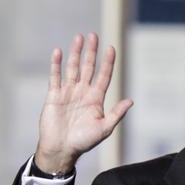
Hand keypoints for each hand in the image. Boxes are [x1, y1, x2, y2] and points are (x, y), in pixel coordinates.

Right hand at [35, 32, 132, 173]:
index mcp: (96, 99)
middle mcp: (83, 92)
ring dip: (76, 53)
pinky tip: (59, 51)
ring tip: (79, 38)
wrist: (62, 149)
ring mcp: (68, 92)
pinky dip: (57, 64)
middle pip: (88, 67)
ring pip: (73, 68)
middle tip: (93, 35)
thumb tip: (131, 101)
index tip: (111, 48)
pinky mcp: (54, 95)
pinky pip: (55, 76)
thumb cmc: (84, 141)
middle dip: (91, 52)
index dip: (108, 62)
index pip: (104, 76)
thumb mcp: (104, 128)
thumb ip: (116, 114)